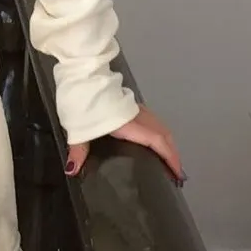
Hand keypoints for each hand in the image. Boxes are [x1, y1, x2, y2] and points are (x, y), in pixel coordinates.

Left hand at [65, 105, 184, 182]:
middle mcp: (138, 116)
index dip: (170, 157)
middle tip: (176, 172)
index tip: (178, 173)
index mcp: (129, 124)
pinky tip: (154, 140)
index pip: (157, 141)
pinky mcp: (133, 104)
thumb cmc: (82, 103)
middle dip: (173, 153)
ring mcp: (137, 109)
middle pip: (164, 135)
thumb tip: (73, 170)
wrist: (82, 76)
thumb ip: (79, 150)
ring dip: (168, 143)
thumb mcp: (78, 128)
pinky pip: (154, 121)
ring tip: (169, 160)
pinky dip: (160, 133)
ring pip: (161, 126)